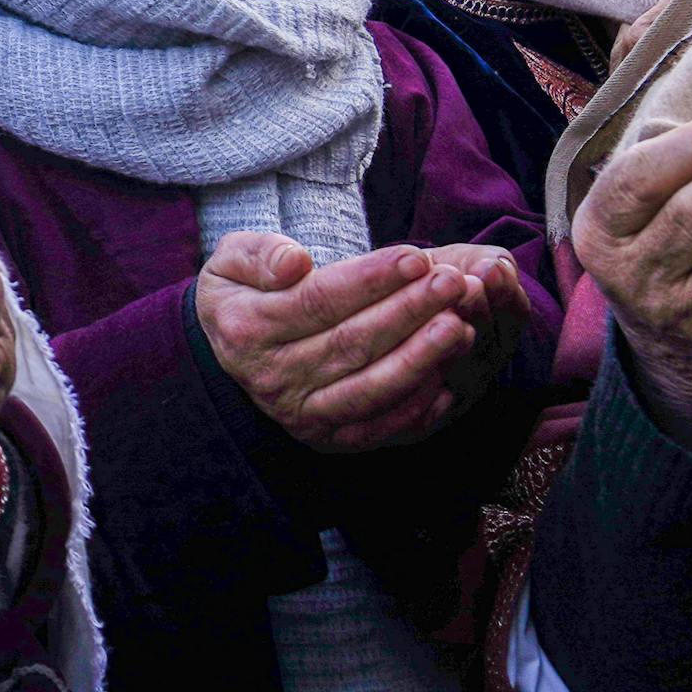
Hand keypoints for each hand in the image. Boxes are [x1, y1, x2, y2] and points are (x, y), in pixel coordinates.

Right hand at [194, 235, 526, 452]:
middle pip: (352, 343)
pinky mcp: (328, 438)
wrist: (231, 352)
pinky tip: (447, 379)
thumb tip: (295, 264)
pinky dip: (414, 408)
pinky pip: (377, 428)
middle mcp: (273, 378)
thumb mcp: (231, 260)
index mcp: (248, 329)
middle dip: (408, 312)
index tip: (415, 257)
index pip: (319, 301)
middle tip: (452, 284)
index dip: (371, 280)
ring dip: (420, 359)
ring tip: (461, 327)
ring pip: (370, 387)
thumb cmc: (246, 292)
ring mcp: (301, 414)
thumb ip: (260, 253)